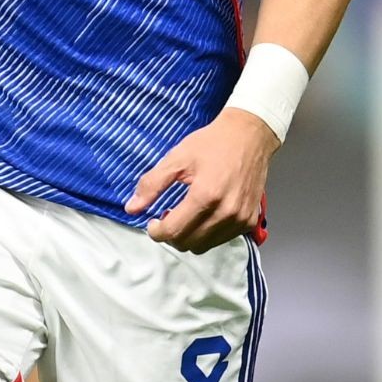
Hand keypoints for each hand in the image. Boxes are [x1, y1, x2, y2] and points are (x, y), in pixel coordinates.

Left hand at [125, 109, 277, 252]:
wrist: (249, 135)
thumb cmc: (212, 143)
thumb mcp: (176, 158)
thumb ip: (152, 184)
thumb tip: (131, 209)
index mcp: (206, 196)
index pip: (173, 231)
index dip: (156, 231)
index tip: (152, 221)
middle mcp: (226, 212)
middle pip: (187, 243)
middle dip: (171, 235)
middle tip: (167, 215)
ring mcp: (241, 219)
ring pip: (204, 246)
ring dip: (189, 236)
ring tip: (185, 215)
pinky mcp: (250, 221)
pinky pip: (221, 240)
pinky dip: (207, 234)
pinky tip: (203, 215)